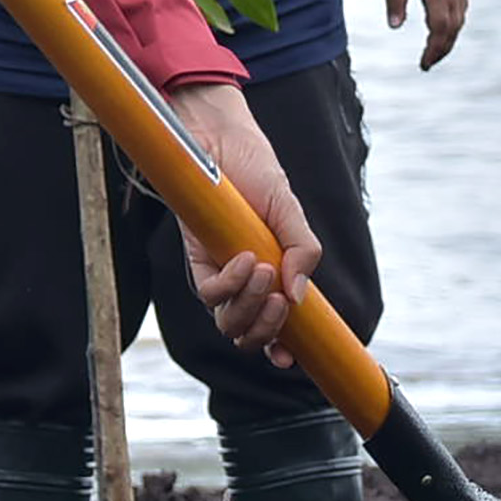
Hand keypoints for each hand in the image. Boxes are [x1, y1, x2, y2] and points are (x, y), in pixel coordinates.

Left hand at [171, 81, 320, 362]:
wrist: (220, 139)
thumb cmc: (256, 172)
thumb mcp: (291, 211)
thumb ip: (304, 251)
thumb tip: (299, 297)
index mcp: (274, 275)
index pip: (277, 326)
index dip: (282, 350)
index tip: (291, 360)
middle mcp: (245, 282)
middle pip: (249, 335)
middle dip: (268, 330)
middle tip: (282, 302)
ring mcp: (220, 273)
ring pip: (228, 323)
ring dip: (250, 309)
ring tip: (265, 273)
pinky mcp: (197, 260)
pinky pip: (209, 294)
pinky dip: (230, 285)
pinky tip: (245, 260)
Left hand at [384, 0, 466, 68]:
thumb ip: (394, 2)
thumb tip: (394, 27)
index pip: (438, 30)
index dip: (432, 50)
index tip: (423, 65)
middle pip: (452, 30)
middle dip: (441, 50)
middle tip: (428, 63)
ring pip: (459, 20)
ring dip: (449, 38)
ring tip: (435, 50)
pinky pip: (461, 9)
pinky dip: (455, 23)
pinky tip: (446, 28)